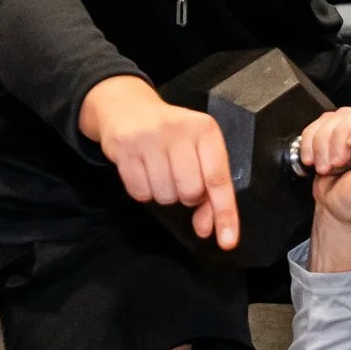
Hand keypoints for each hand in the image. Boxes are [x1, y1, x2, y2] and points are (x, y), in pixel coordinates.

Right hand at [79, 75, 239, 251]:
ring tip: (158, 170)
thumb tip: (207, 228)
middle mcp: (178, 130)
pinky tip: (142, 171)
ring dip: (163, 194)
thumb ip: (209, 190)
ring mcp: (148, 137)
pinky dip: (143, 191)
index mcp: (205, 130)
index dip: (224, 213)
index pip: (218, 179)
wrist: (127, 107)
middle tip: (178, 178)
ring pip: (164, 196)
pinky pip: (139, 192)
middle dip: (186, 196)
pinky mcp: (124, 147)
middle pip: (190, 192)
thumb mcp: (197, 151)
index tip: (227, 241)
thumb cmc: (170, 134)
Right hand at [296, 103, 350, 230]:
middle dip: (334, 142)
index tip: (349, 154)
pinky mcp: (331, 133)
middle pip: (347, 116)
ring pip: (329, 121)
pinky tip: (314, 160)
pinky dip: (309, 144)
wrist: (335, 211)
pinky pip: (314, 126)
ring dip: (320, 146)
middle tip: (336, 164)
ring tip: (326, 167)